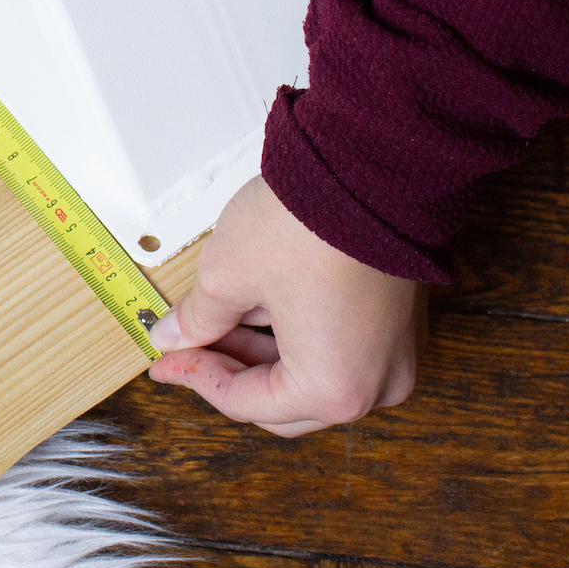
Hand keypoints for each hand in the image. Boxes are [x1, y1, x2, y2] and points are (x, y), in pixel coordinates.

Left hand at [147, 175, 424, 436]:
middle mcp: (377, 382)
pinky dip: (297, 331)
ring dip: (261, 348)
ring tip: (218, 314)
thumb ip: (197, 317)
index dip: (196, 377)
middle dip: (231, 369)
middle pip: (285, 398)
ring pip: (314, 369)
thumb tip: (176, 333)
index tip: (167, 360)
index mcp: (334, 389)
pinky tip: (258, 303)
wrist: (370, 163)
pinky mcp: (401, 315)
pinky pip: (341, 341)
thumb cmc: (312, 223)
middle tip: (188, 345)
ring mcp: (396, 348)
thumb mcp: (227, 274)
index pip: (246, 404)